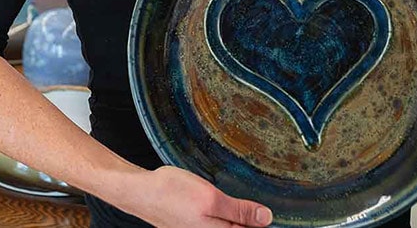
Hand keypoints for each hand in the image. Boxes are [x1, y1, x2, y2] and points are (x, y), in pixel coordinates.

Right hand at [123, 166, 272, 227]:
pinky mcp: (194, 225)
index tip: (277, 213)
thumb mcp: (210, 199)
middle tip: (262, 207)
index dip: (263, 222)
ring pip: (229, 225)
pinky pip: (217, 223)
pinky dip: (225, 215)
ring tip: (247, 203)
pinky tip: (225, 203)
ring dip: (238, 215)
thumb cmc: (170, 194)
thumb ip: (239, 211)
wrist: (140, 192)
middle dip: (252, 218)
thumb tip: (266, 219)